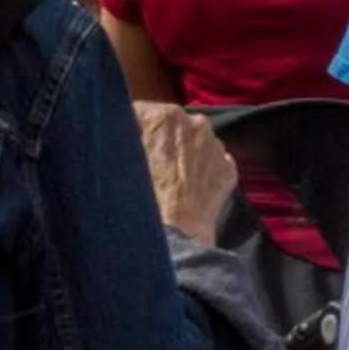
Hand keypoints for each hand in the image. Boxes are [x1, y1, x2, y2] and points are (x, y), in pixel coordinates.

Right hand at [134, 101, 239, 243]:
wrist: (176, 236)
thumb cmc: (142, 199)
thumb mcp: (119, 160)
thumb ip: (123, 135)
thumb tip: (120, 128)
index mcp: (164, 115)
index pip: (140, 113)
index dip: (129, 130)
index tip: (125, 146)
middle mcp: (194, 121)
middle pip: (170, 124)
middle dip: (159, 140)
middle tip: (147, 166)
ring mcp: (216, 145)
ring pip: (193, 141)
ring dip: (181, 154)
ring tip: (169, 181)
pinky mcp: (228, 168)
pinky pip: (211, 161)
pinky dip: (200, 171)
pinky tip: (187, 190)